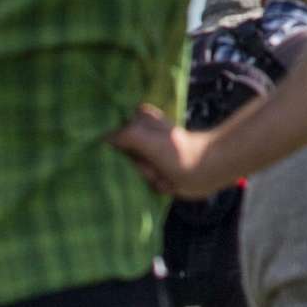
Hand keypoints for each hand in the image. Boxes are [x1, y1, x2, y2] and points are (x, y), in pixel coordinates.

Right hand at [109, 107, 225, 198]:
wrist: (207, 170)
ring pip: (130, 173)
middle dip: (136, 167)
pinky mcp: (156, 171)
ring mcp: (148, 154)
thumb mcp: (144, 138)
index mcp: (138, 120)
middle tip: (152, 165)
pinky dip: (155, 185)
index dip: (114, 147)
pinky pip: (143, 183)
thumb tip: (100, 139)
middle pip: (119, 157)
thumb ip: (121, 135)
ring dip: (146, 177)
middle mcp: (141, 135)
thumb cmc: (177, 151)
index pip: (110, 132)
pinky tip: (167, 182)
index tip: (129, 153)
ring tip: (162, 173)